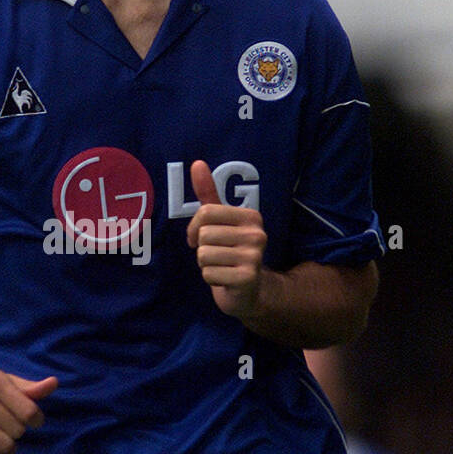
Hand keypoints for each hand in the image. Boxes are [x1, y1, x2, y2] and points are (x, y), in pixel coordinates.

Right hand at [0, 366, 57, 453]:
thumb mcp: (3, 379)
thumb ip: (28, 387)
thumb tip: (54, 384)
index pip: (29, 412)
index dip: (36, 420)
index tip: (31, 419)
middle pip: (18, 430)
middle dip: (19, 430)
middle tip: (11, 425)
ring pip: (4, 445)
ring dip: (10, 445)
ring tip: (5, 437)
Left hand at [186, 160, 266, 318]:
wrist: (250, 291)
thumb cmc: (230, 251)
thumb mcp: (220, 220)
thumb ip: (208, 193)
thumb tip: (197, 163)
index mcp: (251, 216)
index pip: (205, 213)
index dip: (195, 228)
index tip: (201, 238)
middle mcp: (257, 234)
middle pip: (204, 235)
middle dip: (202, 249)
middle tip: (218, 256)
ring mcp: (254, 257)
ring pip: (204, 255)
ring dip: (206, 265)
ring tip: (222, 266)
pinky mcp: (247, 278)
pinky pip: (209, 274)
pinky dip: (211, 279)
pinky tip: (224, 279)